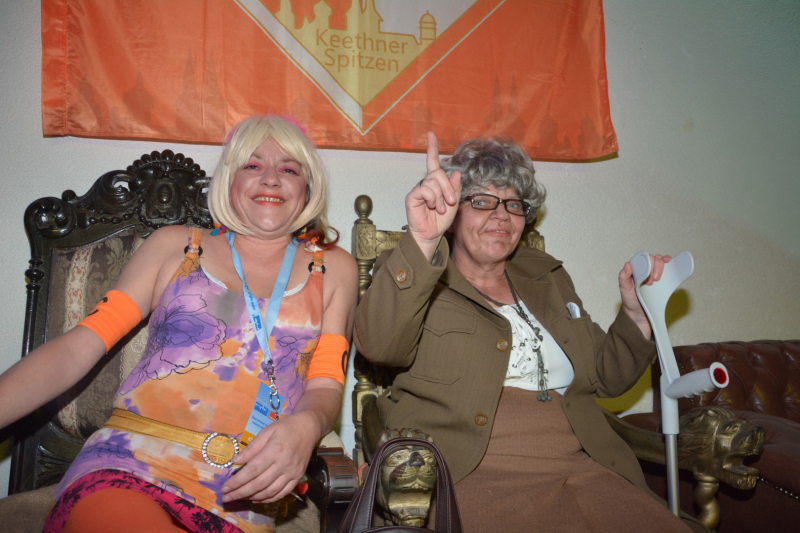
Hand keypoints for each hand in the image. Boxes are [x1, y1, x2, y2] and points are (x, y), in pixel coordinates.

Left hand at [221, 414, 316, 503]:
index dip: (237, 481)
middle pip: (259, 484)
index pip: (253, 470)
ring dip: (252, 497)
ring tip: (239, 498)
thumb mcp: (267, 431)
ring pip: (270, 492)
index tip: (225, 488)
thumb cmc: (285, 428)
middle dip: (240, 493)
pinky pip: (282, 494)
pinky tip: (256, 499)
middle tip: (227, 498)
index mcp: (274, 450)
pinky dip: (268, 499)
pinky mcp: (297, 478)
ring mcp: (292, 473)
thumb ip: (252, 448)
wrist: (308, 429)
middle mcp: (284, 464)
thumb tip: (235, 462)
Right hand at [405, 132, 461, 259]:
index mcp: (435, 182)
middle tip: (450, 203)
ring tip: (439, 209)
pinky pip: (425, 190)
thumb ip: (455, 188)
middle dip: (448, 188)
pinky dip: (433, 199)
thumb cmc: (440, 220)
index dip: (432, 148)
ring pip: (433, 182)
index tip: (431, 134)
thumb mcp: (454, 203)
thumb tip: (457, 173)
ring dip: (441, 198)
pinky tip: (432, 207)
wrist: (431, 234)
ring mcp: (418, 189)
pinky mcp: (412, 196)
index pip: (433, 162)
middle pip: (439, 173)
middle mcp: (426, 183)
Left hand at [619, 254, 671, 338]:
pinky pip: (668, 267)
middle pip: (652, 258)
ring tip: (658, 279)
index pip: (641, 258)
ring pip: (660, 260)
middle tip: (651, 282)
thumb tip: (627, 264)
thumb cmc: (630, 300)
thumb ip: (623, 277)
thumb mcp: (624, 290)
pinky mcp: (663, 277)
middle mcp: (645, 268)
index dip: (645, 264)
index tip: (645, 276)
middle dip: (653, 268)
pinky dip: (671, 263)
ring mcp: (654, 272)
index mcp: (635, 269)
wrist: (639, 313)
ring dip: (661, 266)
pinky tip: (671, 263)